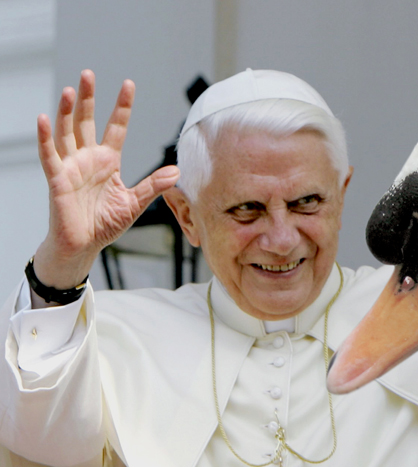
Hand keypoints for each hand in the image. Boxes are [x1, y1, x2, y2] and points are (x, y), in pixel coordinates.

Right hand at [34, 70, 179, 288]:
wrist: (84, 245)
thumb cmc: (105, 223)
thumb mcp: (135, 202)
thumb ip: (153, 185)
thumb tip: (177, 172)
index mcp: (108, 161)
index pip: (116, 127)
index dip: (122, 107)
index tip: (128, 84)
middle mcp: (88, 159)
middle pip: (86, 122)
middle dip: (88, 98)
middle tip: (89, 73)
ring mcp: (71, 167)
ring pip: (67, 133)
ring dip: (68, 111)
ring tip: (72, 89)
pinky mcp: (58, 179)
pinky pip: (49, 155)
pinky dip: (45, 137)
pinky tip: (44, 119)